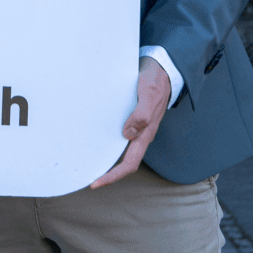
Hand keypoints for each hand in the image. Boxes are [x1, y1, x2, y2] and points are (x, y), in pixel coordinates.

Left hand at [90, 56, 170, 188]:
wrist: (163, 69)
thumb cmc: (155, 80)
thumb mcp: (148, 94)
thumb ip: (141, 114)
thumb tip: (127, 134)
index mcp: (146, 133)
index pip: (130, 163)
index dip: (113, 176)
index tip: (96, 183)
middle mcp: (142, 134)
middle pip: (125, 162)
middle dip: (109, 173)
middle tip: (89, 179)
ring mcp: (138, 127)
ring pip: (123, 150)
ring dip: (109, 160)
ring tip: (91, 163)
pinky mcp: (134, 118)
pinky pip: (122, 136)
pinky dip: (110, 143)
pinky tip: (99, 139)